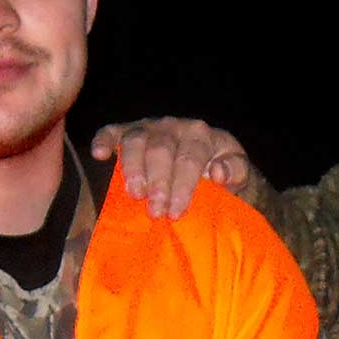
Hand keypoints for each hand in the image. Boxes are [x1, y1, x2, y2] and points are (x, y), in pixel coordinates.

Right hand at [90, 118, 249, 218]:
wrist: (211, 160)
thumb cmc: (223, 170)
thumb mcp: (239, 172)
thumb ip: (235, 171)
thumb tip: (219, 173)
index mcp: (200, 135)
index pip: (189, 159)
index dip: (182, 187)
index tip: (176, 212)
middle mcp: (174, 126)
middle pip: (161, 151)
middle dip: (158, 183)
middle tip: (155, 211)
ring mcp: (150, 127)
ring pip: (136, 140)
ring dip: (133, 168)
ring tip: (134, 194)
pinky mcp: (131, 131)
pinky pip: (114, 130)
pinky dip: (104, 139)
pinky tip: (99, 154)